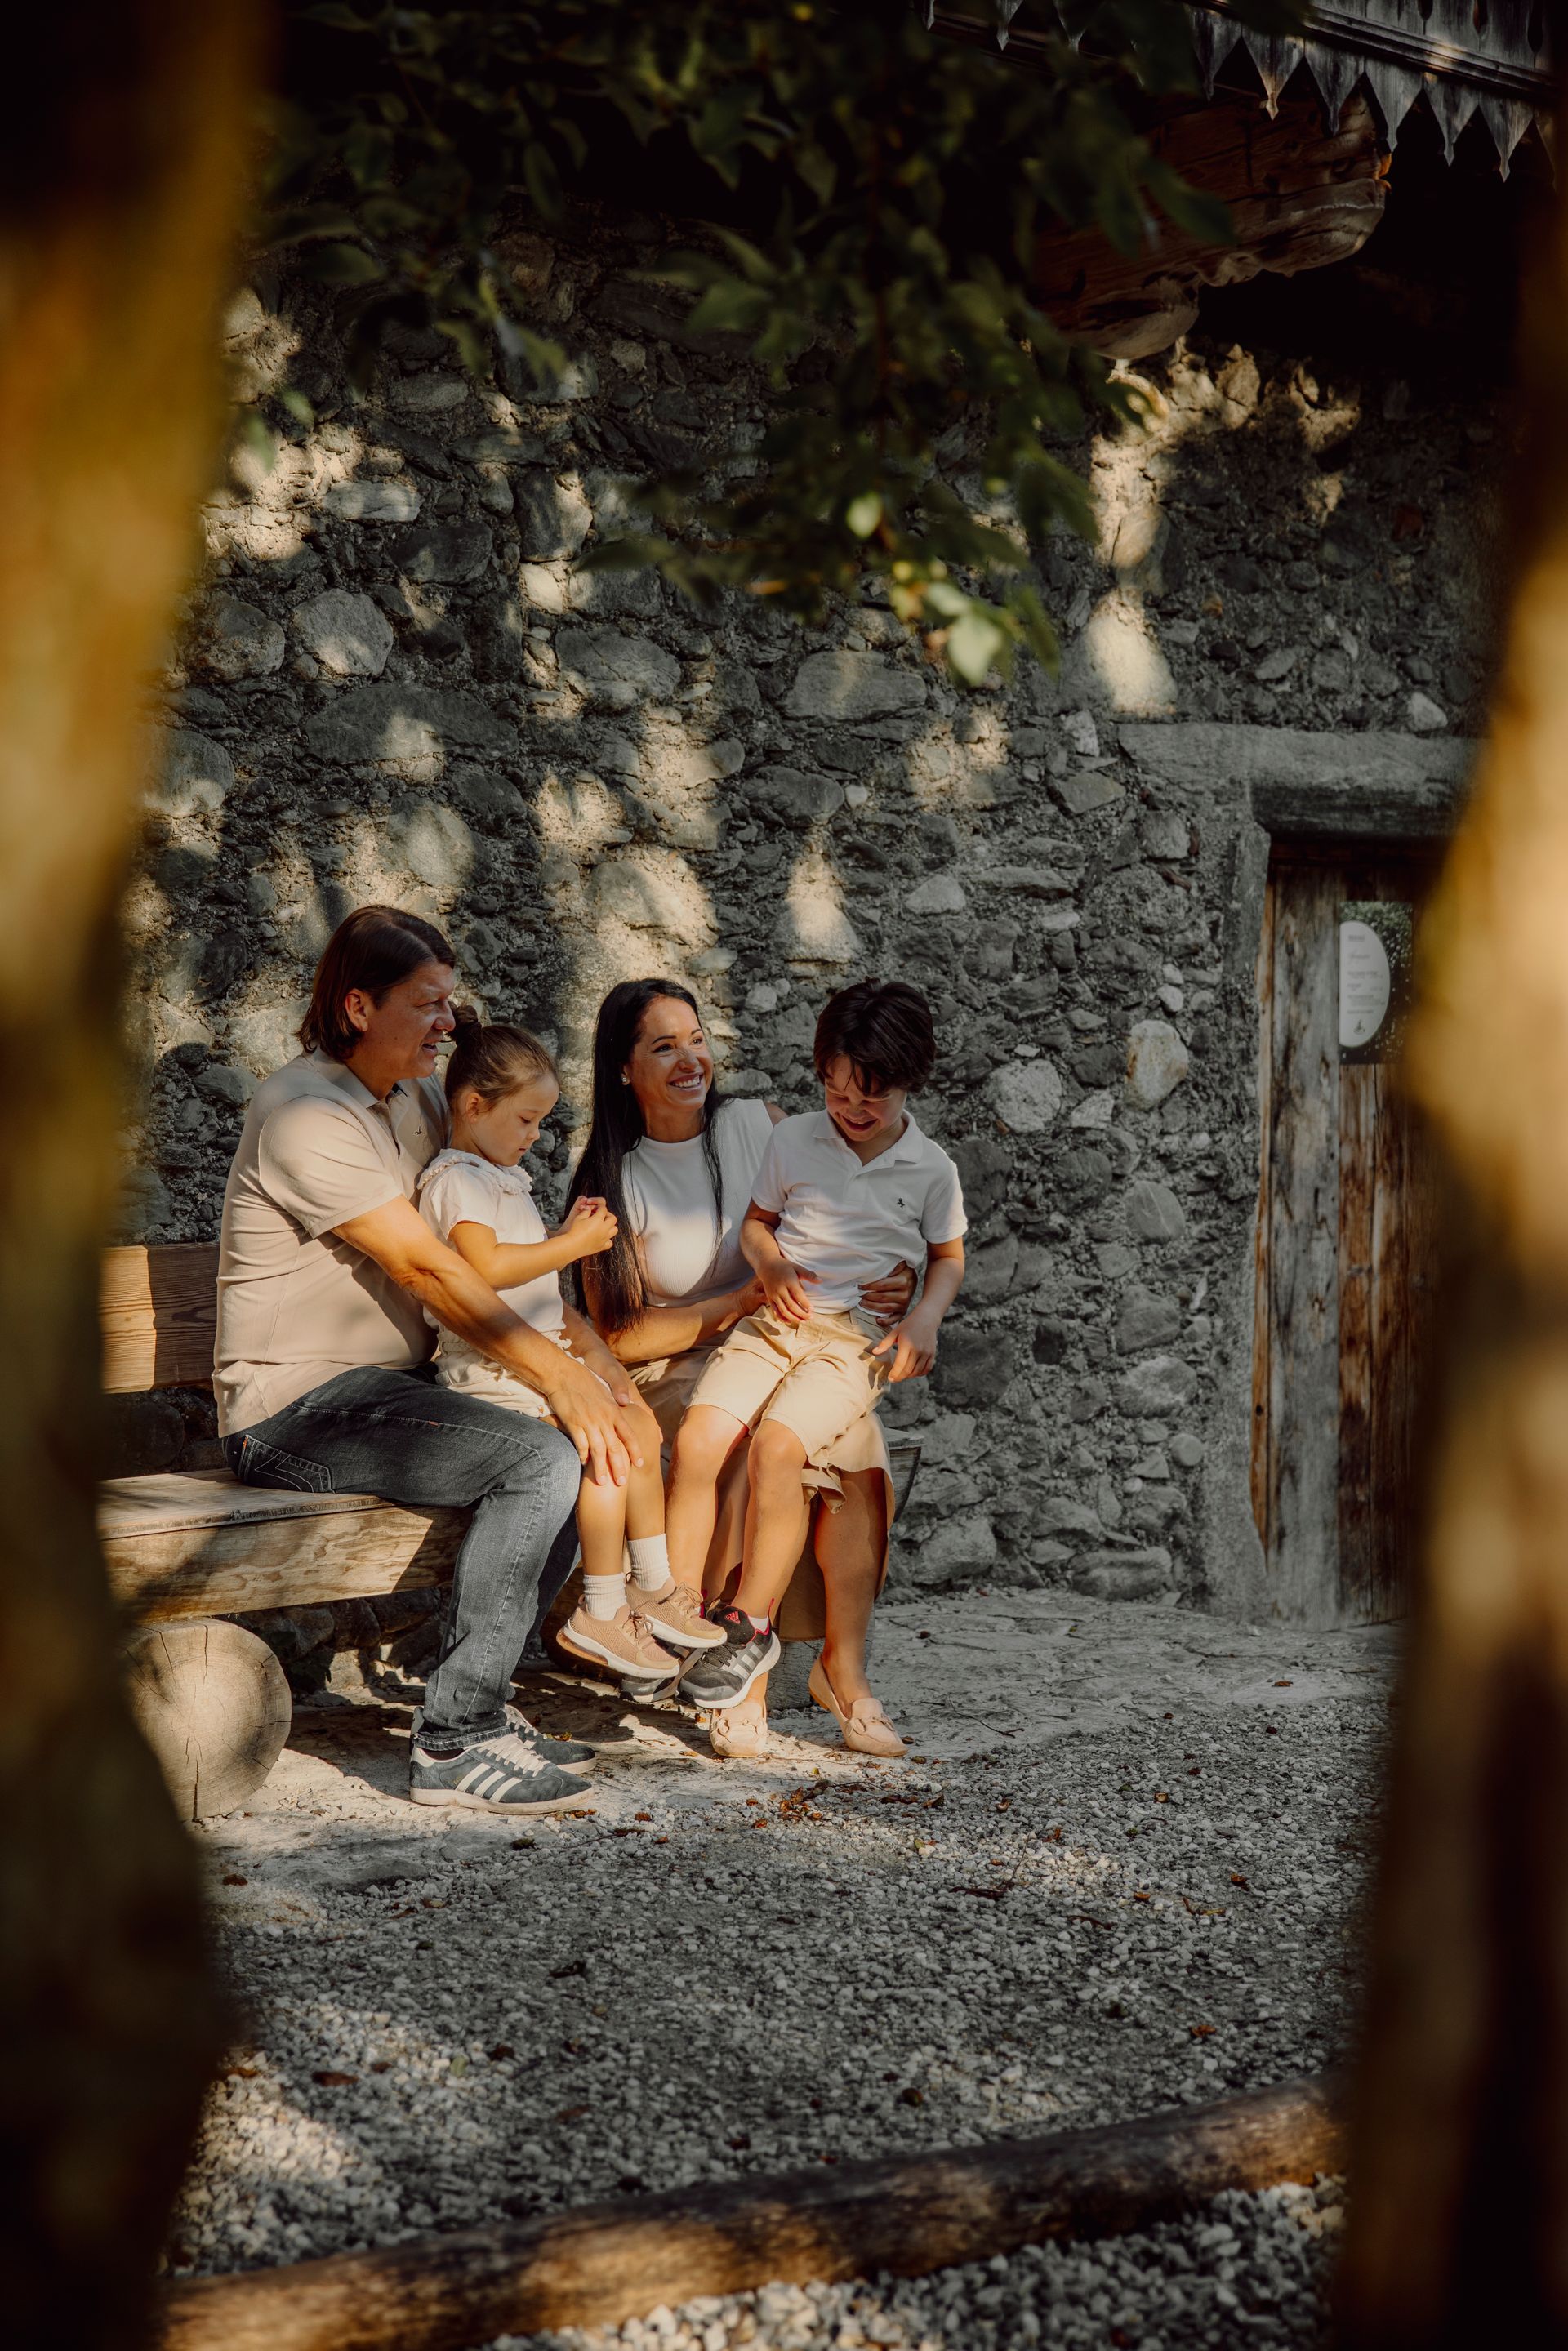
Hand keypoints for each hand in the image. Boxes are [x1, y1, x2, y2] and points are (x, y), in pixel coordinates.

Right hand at [544, 1355, 640, 1486]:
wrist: (563, 1374)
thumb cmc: (584, 1380)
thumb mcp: (605, 1391)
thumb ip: (614, 1405)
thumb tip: (626, 1410)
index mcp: (614, 1410)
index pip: (629, 1435)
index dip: (635, 1451)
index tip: (640, 1464)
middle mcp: (604, 1418)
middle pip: (615, 1448)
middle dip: (620, 1467)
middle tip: (622, 1483)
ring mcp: (589, 1422)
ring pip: (599, 1451)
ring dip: (601, 1468)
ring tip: (603, 1482)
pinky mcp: (574, 1424)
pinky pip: (581, 1445)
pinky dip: (583, 1457)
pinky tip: (584, 1464)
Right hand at [555, 1198, 617, 1259]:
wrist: (572, 1246)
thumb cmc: (574, 1231)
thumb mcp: (578, 1218)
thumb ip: (585, 1212)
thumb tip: (589, 1208)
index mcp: (598, 1220)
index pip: (603, 1209)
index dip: (600, 1208)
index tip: (596, 1209)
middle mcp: (603, 1229)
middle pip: (613, 1219)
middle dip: (608, 1215)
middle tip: (601, 1216)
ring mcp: (604, 1238)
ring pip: (614, 1230)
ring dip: (610, 1226)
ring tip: (603, 1226)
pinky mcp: (602, 1246)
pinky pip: (610, 1242)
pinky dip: (607, 1239)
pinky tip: (601, 1237)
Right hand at [761, 1253, 813, 1324]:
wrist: (767, 1265)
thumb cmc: (785, 1267)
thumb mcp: (797, 1267)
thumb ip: (809, 1274)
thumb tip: (820, 1281)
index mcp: (788, 1281)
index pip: (798, 1295)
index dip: (806, 1304)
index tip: (813, 1309)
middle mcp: (780, 1289)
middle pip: (791, 1305)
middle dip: (802, 1314)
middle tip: (811, 1317)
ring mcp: (774, 1295)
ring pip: (783, 1310)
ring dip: (793, 1318)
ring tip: (803, 1321)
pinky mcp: (769, 1298)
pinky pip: (775, 1311)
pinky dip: (782, 1318)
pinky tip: (789, 1321)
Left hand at [859, 1257, 916, 1326]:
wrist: (913, 1279)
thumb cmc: (902, 1270)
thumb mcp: (900, 1263)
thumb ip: (894, 1264)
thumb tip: (886, 1268)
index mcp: (903, 1281)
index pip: (882, 1285)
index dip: (869, 1286)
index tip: (860, 1285)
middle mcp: (905, 1294)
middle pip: (882, 1297)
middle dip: (868, 1296)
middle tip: (858, 1294)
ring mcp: (904, 1304)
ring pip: (885, 1308)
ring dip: (872, 1307)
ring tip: (862, 1303)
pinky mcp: (903, 1311)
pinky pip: (894, 1318)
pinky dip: (886, 1322)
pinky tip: (877, 1320)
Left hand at [871, 1307, 940, 1382]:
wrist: (926, 1318)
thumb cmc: (908, 1325)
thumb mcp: (895, 1332)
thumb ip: (884, 1343)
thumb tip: (874, 1352)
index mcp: (906, 1344)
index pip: (900, 1364)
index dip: (894, 1374)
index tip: (890, 1378)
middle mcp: (917, 1350)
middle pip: (908, 1370)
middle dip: (900, 1377)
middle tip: (894, 1379)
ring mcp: (926, 1353)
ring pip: (917, 1371)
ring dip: (909, 1376)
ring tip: (902, 1375)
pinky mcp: (932, 1354)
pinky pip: (926, 1369)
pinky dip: (919, 1373)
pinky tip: (913, 1373)